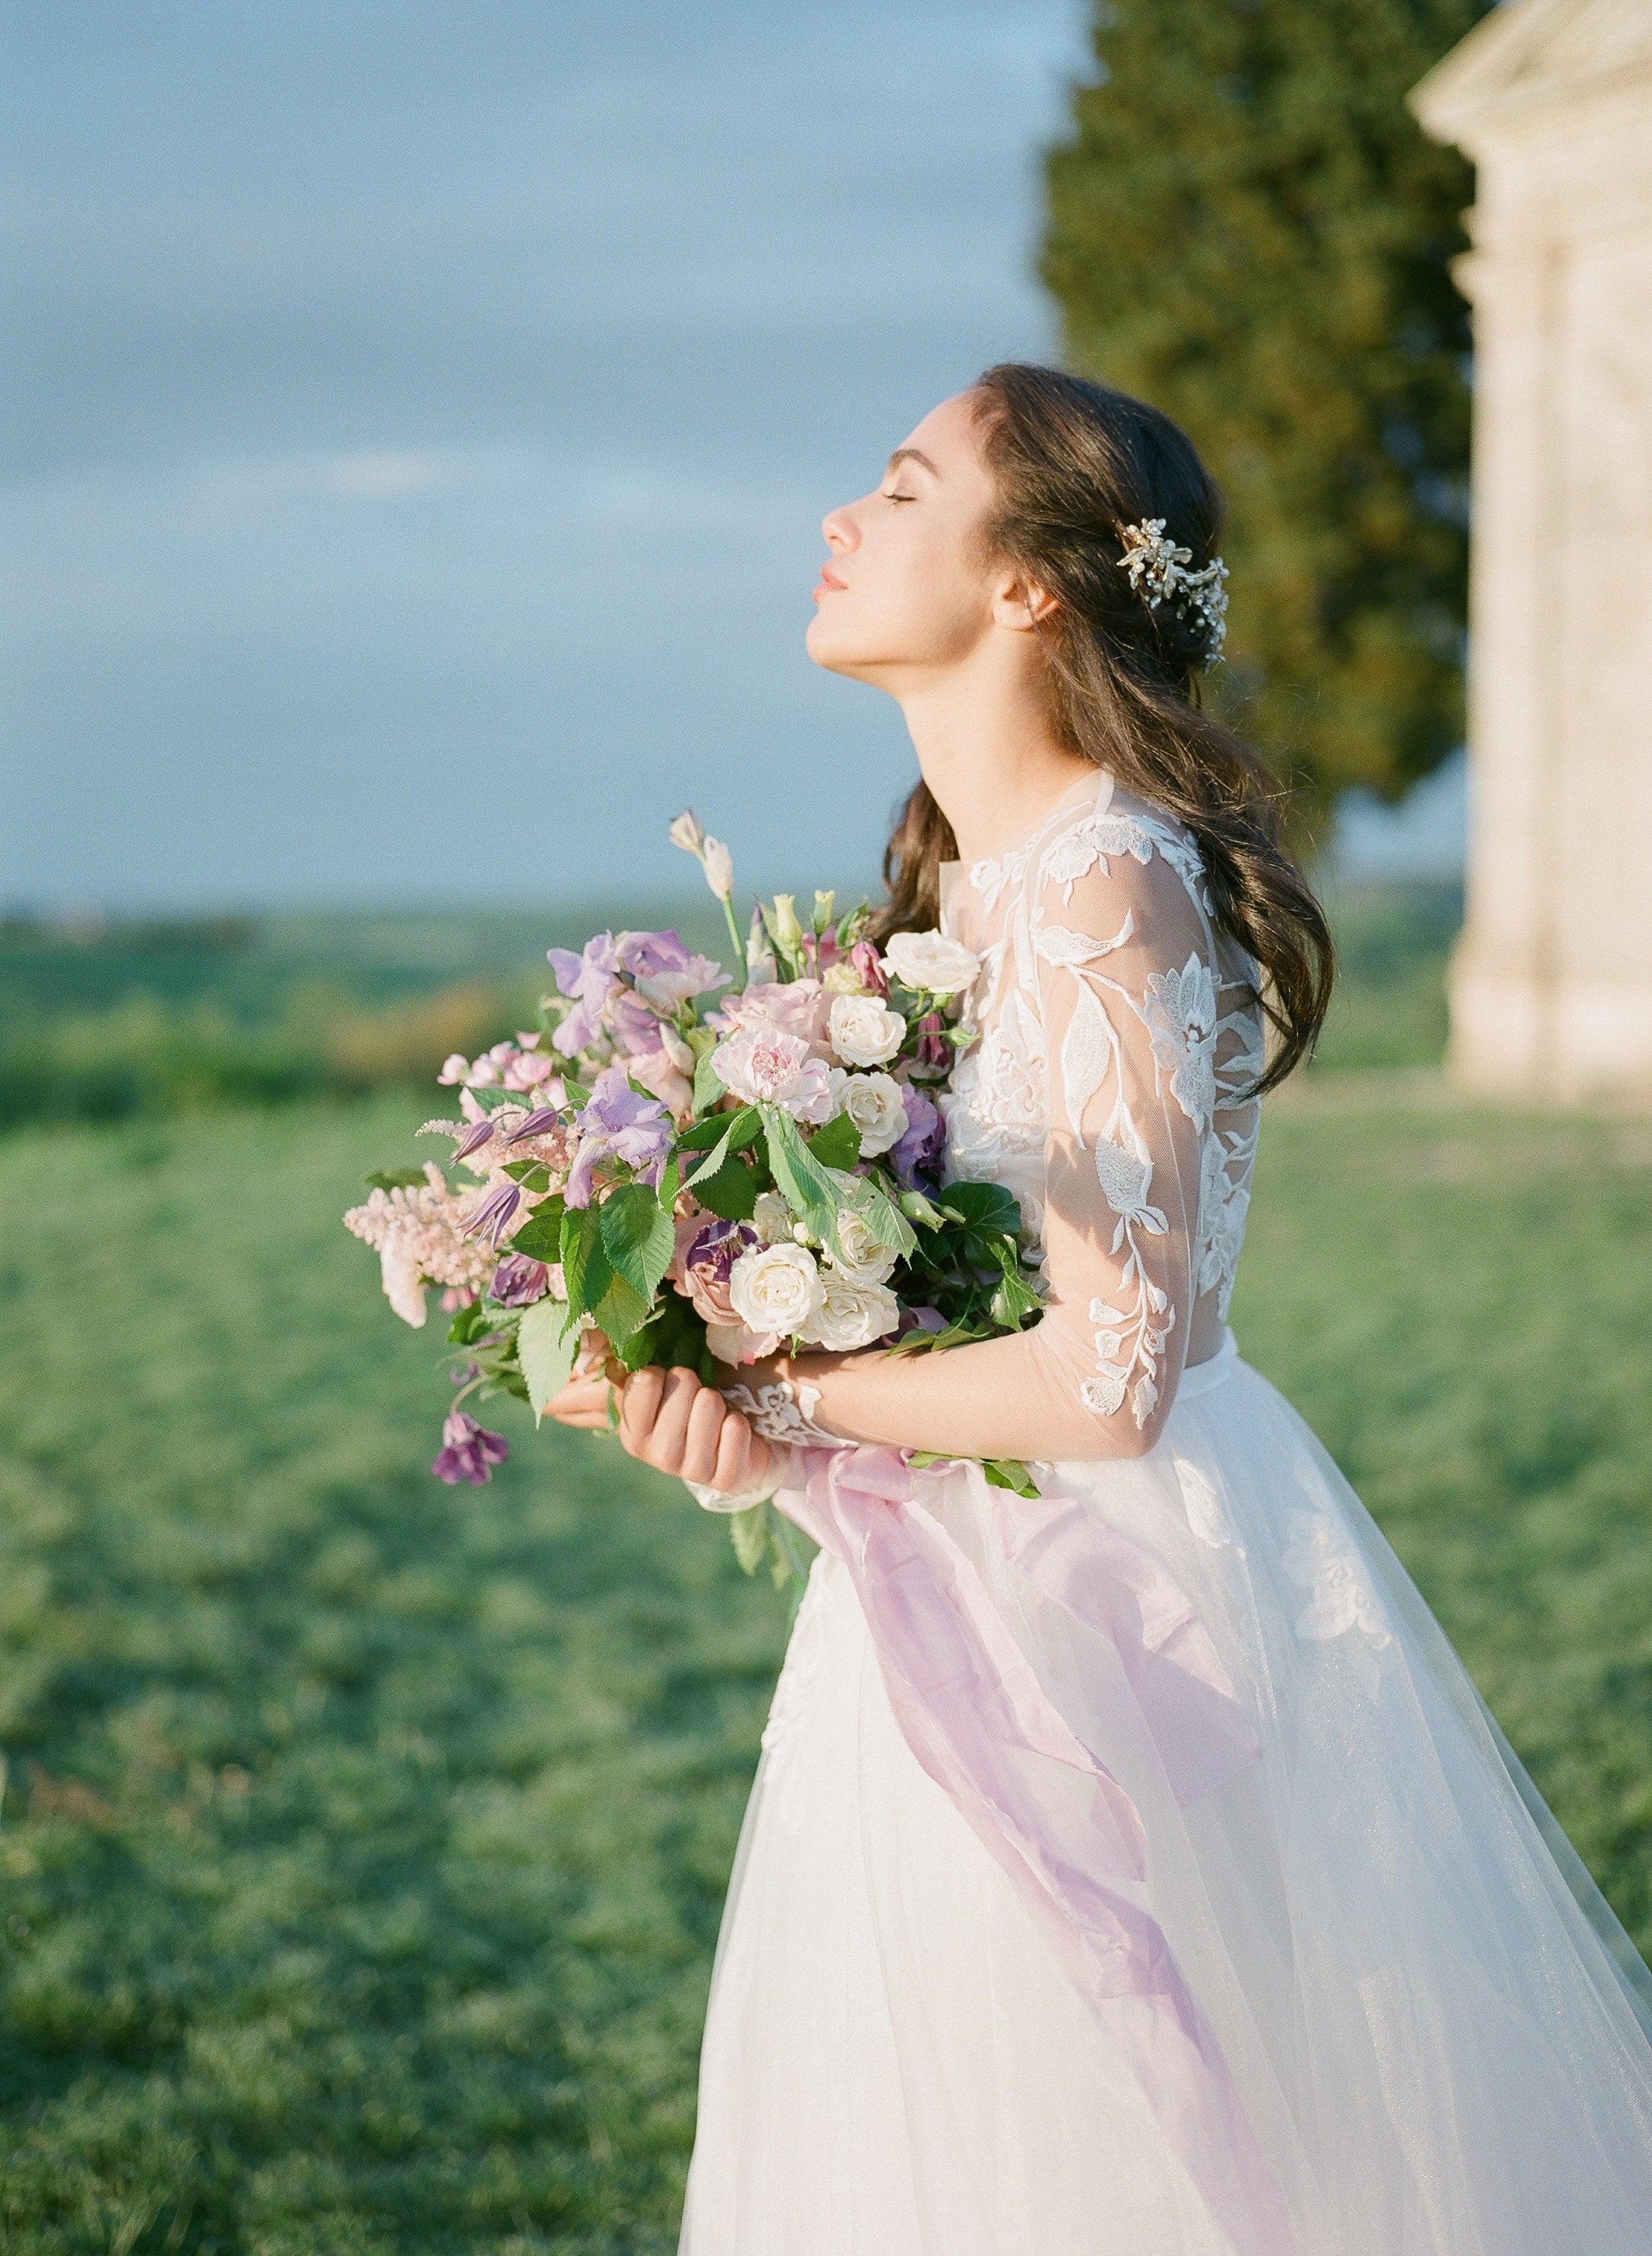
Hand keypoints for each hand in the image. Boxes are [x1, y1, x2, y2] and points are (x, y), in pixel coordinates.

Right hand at [546, 1360, 781, 1496]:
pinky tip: (733, 1433)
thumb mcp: (659, 1386)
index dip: (662, 1374)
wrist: (740, 1445)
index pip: (644, 1380)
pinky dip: (740, 1424)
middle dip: (696, 1383)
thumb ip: (624, 1363)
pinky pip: (735, 1429)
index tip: (667, 1386)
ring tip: (717, 1416)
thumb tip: (586, 1337)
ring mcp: (690, 1470)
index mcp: (632, 1431)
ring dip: (720, 1402)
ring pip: (709, 1403)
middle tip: (698, 1401)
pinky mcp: (726, 1479)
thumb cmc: (694, 1407)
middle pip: (683, 1384)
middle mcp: (656, 1455)